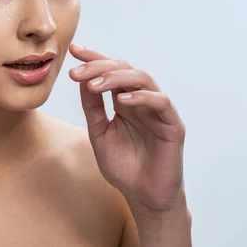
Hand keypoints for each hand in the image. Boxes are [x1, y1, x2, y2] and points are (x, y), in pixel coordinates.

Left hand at [68, 44, 186, 213]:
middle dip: (99, 66)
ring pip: (143, 79)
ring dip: (116, 78)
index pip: (110, 71)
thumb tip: (81, 79)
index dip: (93, 58)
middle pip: (124, 68)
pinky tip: (123, 100)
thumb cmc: (123, 166)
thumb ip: (92, 108)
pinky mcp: (173, 125)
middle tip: (77, 73)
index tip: (73, 50)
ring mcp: (159, 110)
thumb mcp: (100, 133)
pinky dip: (142, 97)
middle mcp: (142, 100)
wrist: (143, 196)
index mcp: (124, 100)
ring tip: (94, 85)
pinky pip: (161, 102)